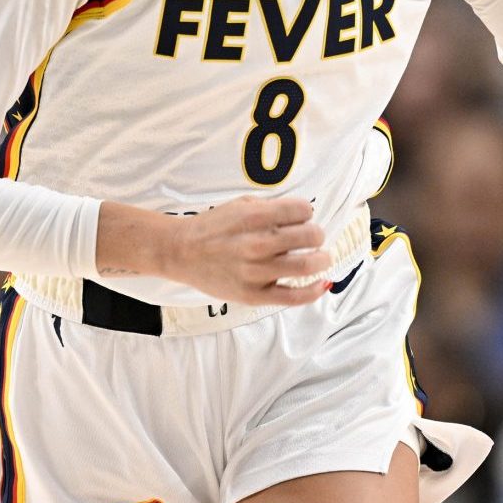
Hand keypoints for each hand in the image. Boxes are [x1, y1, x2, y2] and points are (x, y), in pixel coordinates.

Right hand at [153, 196, 333, 305]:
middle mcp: (256, 244)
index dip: (306, 212)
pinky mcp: (253, 295)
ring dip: (322, 258)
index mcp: (254, 217)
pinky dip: (314, 290)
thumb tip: (304, 214)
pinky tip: (321, 283)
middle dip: (317, 234)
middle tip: (313, 237)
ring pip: (306, 265)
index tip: (302, 217)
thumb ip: (271, 208)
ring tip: (321, 256)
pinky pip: (293, 297)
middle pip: (310, 236)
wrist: (181, 252)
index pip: (302, 210)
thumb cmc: (213, 227)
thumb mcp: (240, 206)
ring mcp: (255, 272)